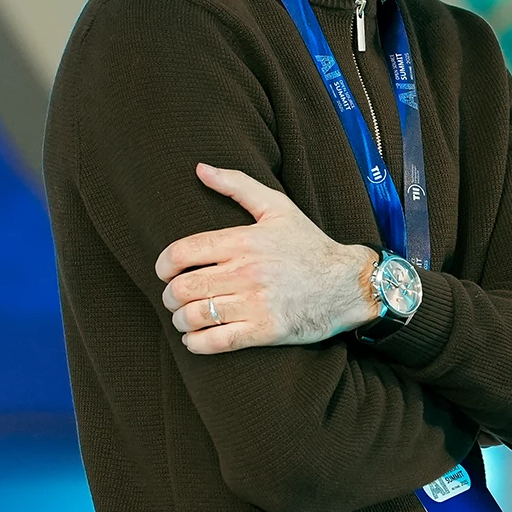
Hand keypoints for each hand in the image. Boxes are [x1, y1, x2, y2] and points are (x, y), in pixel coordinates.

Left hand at [157, 164, 378, 353]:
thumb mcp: (277, 207)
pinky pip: (217, 342)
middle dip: (170, 295)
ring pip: (196, 315)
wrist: (348, 284)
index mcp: (244, 241)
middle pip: (184, 287)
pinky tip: (194, 339)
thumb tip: (200, 168)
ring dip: (180, 319)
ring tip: (183, 318)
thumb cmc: (309, 245)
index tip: (164, 271)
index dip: (163, 265)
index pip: (183, 253)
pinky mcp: (265, 330)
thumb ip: (237, 185)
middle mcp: (247, 271)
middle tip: (173, 297)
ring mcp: (256, 303)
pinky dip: (196, 343)